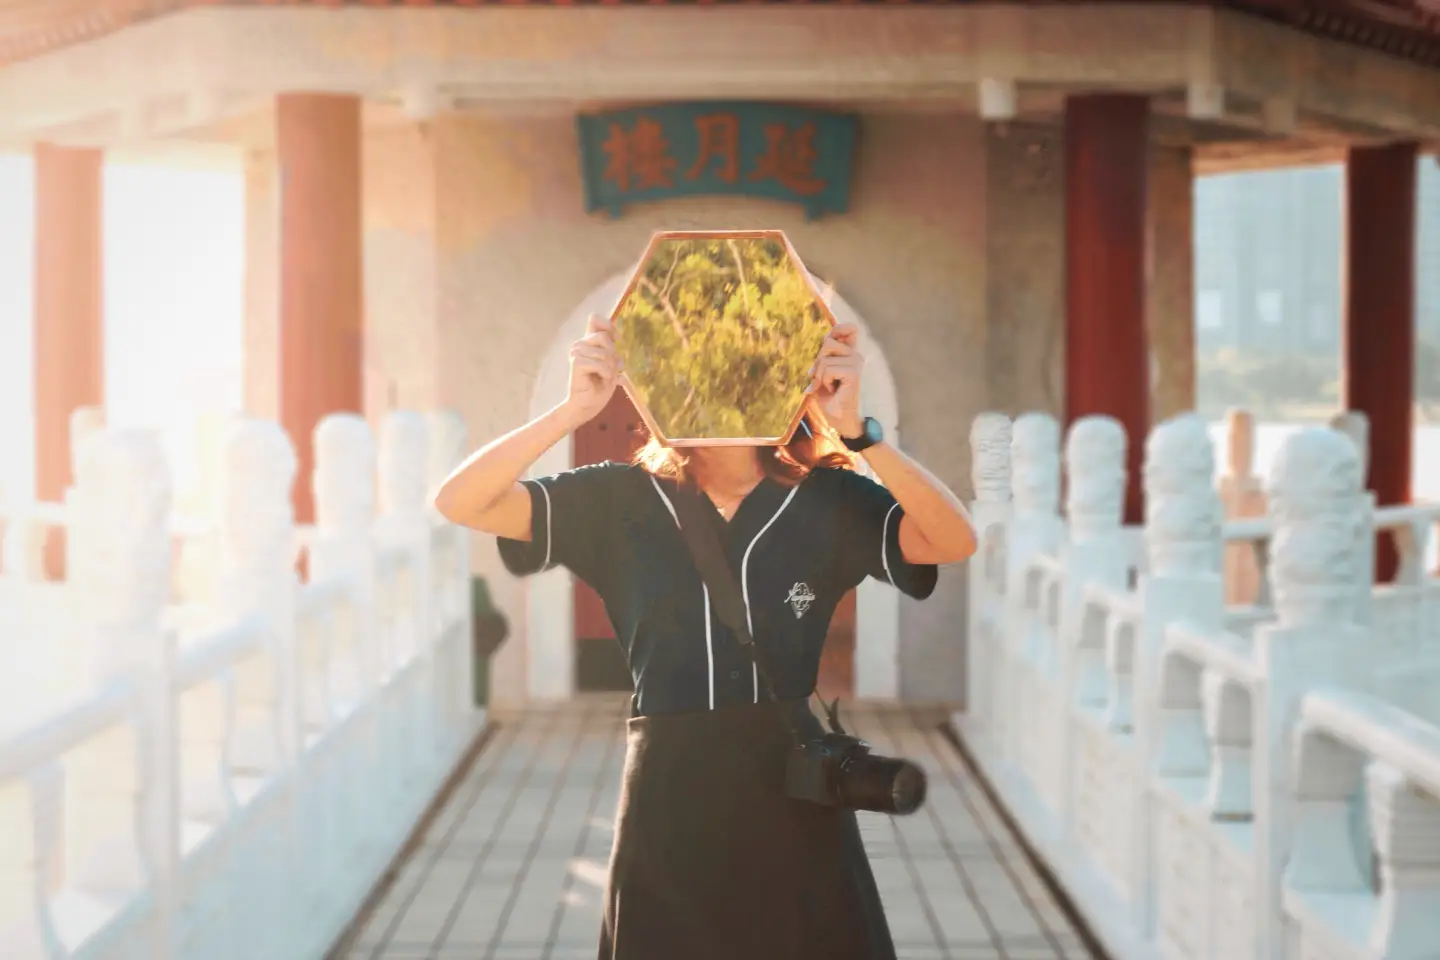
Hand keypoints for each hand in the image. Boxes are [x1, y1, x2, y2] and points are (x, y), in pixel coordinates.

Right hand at [562, 313, 619, 427]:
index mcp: (588, 342)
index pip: (595, 319)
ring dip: (610, 368)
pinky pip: (600, 364)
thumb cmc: (599, 386)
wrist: (587, 406)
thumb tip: (617, 339)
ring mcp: (576, 352)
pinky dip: (605, 374)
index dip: (609, 326)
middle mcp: (580, 344)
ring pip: (604, 352)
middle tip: (611, 370)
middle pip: (603, 337)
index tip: (617, 340)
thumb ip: (611, 350)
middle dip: (612, 356)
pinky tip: (600, 381)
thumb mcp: (611, 364)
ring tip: (604, 377)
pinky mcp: (576, 362)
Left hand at [810, 323, 864, 437]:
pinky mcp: (854, 373)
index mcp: (849, 354)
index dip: (839, 328)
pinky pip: (828, 369)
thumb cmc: (829, 398)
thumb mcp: (822, 373)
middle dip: (818, 362)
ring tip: (829, 386)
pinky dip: (825, 381)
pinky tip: (833, 390)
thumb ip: (823, 358)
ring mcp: (856, 363)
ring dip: (820, 375)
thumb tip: (823, 341)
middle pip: (828, 342)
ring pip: (825, 359)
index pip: (848, 330)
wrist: (839, 419)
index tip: (829, 337)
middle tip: (821, 380)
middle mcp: (856, 356)